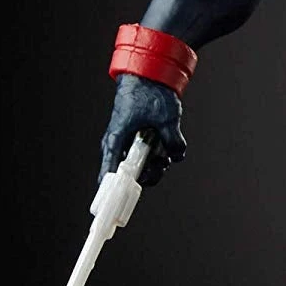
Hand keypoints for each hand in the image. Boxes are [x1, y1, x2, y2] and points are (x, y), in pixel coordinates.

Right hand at [99, 73, 186, 187]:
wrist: (148, 76)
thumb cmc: (148, 94)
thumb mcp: (166, 118)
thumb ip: (173, 140)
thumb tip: (177, 155)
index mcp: (116, 142)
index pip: (109, 176)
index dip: (112, 195)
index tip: (114, 209)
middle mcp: (120, 147)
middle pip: (132, 177)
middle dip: (150, 174)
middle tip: (160, 163)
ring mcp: (130, 145)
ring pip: (144, 168)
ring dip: (158, 163)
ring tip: (165, 149)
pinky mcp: (141, 142)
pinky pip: (151, 157)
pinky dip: (162, 154)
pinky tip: (168, 144)